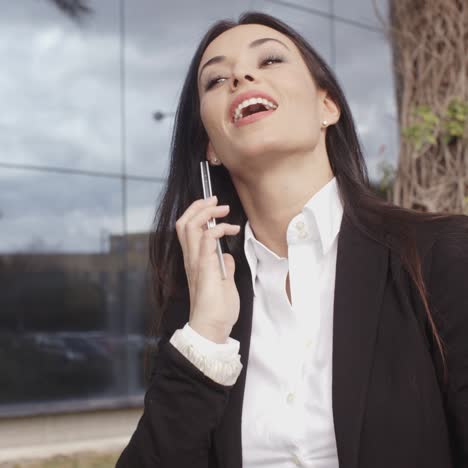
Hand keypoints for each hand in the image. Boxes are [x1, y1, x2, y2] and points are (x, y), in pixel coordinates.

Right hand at [175, 196, 240, 342]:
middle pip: (184, 222)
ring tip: (223, 209)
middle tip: (215, 201)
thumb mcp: (224, 283)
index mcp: (194, 261)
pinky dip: (216, 228)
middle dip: (199, 206)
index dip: (197, 213)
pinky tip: (229, 229)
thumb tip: (226, 256)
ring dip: (207, 213)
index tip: (214, 207)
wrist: (212, 328)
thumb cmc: (217, 310)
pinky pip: (205, 239)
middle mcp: (191, 259)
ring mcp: (196, 262)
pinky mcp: (205, 267)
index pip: (187, 229)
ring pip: (190, 226)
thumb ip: (223, 267)